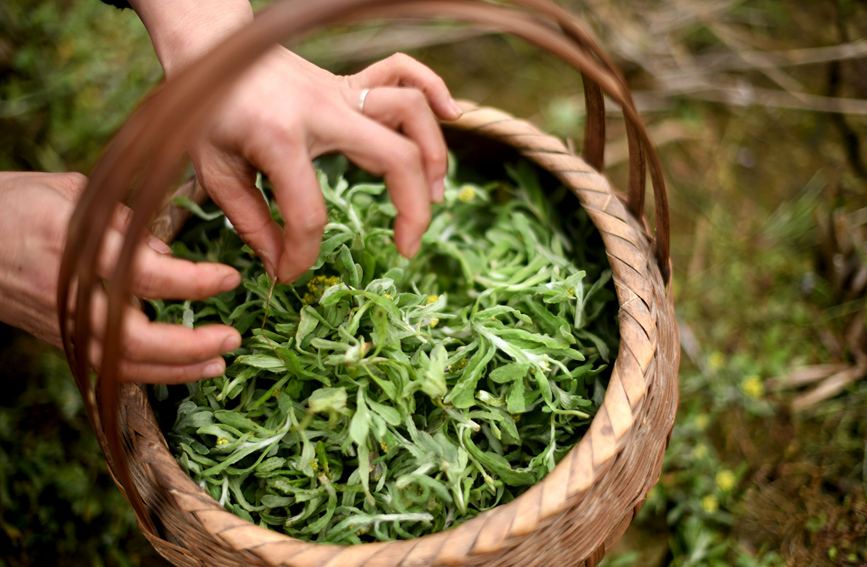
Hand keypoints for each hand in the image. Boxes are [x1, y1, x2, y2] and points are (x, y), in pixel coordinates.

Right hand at [0, 171, 242, 383]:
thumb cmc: (14, 203)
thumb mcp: (70, 193)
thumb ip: (124, 225)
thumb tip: (168, 255)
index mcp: (75, 253)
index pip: (149, 276)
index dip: (195, 282)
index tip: (231, 278)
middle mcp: (70, 299)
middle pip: (139, 339)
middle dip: (192, 344)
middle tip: (233, 338)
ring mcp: (63, 326)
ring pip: (124, 366)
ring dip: (176, 370)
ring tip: (218, 364)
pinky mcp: (59, 340)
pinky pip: (108, 368)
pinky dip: (147, 375)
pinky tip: (179, 371)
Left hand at [193, 48, 461, 281]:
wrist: (209, 50)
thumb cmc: (207, 114)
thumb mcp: (216, 173)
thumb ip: (251, 223)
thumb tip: (282, 265)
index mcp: (279, 139)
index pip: (309, 214)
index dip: (302, 255)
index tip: (291, 273)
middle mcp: (322, 112)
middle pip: (395, 157)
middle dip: (413, 210)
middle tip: (407, 248)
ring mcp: (341, 92)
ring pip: (411, 112)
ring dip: (434, 155)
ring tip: (434, 197)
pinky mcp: (349, 83)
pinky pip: (404, 71)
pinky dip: (433, 89)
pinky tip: (450, 116)